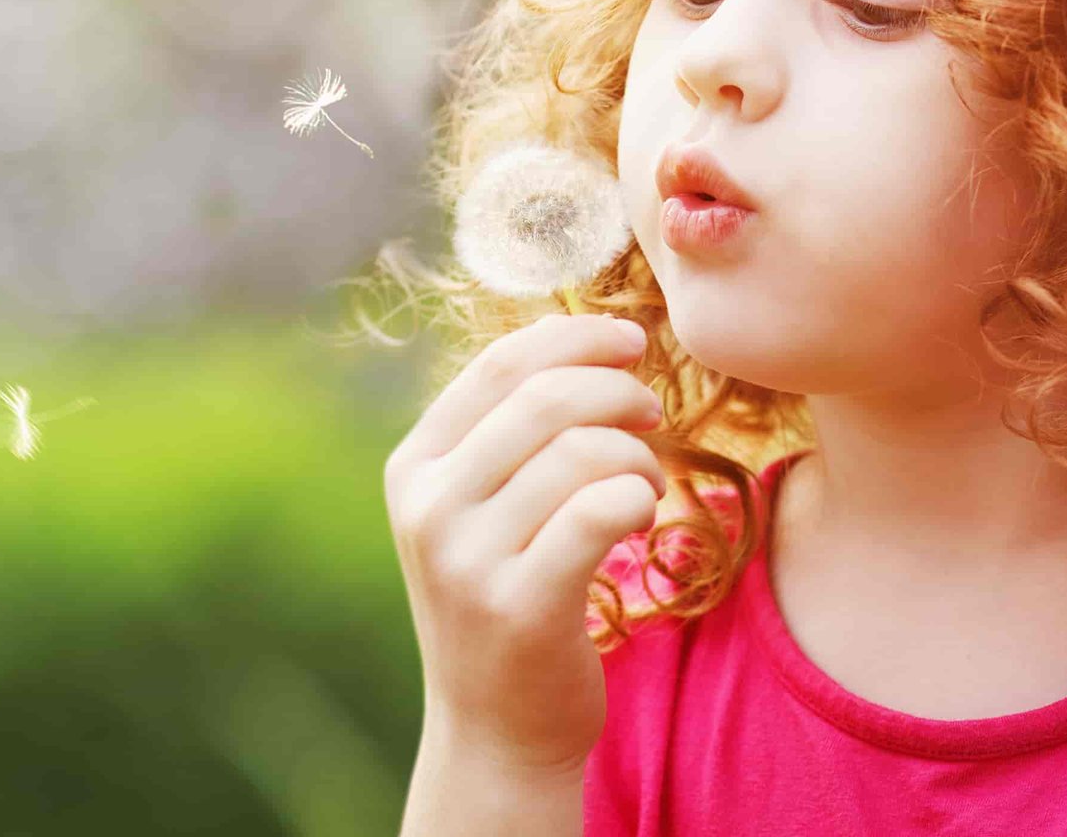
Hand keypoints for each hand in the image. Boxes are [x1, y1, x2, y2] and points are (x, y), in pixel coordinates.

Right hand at [384, 312, 668, 774]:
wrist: (496, 729)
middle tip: (653, 413)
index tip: (630, 340)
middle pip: (544, 400)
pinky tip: (644, 512)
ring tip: (646, 480)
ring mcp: (466, 558)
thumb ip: (503, 435)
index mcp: (413, 466)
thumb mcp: (476, 510)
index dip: (574, 338)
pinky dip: (637, 495)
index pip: (498, 366)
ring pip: (579, 453)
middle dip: (617, 391)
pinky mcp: (519, 606)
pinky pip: (598, 512)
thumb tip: (575, 337)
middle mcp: (428, 506)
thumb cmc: (506, 598)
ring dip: (636, 454)